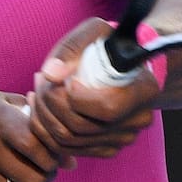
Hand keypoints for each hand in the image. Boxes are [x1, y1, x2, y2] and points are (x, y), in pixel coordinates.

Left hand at [28, 18, 159, 158]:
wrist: (120, 64)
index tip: (66, 79)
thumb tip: (51, 73)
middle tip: (40, 80)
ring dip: (44, 117)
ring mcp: (123, 138)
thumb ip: (72, 47)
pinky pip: (68, 149)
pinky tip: (41, 108)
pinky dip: (47, 131)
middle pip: (82, 127)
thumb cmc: (108, 44)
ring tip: (38, 91)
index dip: (77, 98)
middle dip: (51, 104)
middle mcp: (138, 120)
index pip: (107, 108)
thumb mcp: (94, 31)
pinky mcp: (106, 148)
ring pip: (70, 141)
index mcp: (144, 90)